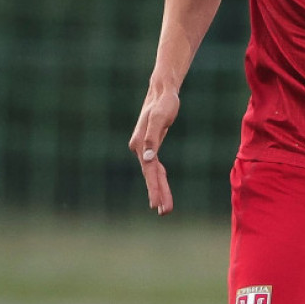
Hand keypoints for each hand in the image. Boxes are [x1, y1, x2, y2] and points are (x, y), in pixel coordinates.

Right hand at [128, 83, 179, 214]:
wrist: (162, 91)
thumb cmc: (164, 102)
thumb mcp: (160, 117)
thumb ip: (152, 137)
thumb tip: (148, 158)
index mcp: (141, 144)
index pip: (149, 170)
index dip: (154, 187)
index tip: (157, 204)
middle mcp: (140, 148)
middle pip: (151, 175)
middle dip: (158, 194)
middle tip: (164, 212)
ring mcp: (145, 148)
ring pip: (153, 174)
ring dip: (159, 190)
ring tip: (164, 209)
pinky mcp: (152, 147)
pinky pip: (156, 168)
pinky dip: (159, 179)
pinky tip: (162, 190)